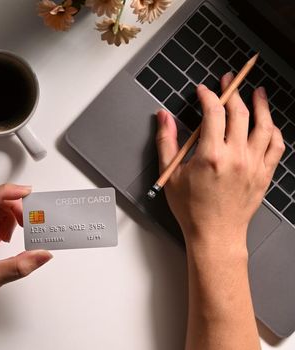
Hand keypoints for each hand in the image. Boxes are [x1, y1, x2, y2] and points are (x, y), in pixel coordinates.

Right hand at [155, 73, 283, 249]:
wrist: (215, 234)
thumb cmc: (191, 208)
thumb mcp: (171, 173)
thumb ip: (167, 141)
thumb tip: (162, 117)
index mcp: (211, 155)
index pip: (213, 112)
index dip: (208, 95)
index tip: (203, 90)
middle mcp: (236, 157)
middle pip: (239, 114)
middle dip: (232, 92)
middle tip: (228, 82)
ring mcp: (254, 165)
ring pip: (264, 126)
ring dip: (261, 105)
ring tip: (257, 92)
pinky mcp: (264, 174)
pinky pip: (276, 146)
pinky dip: (273, 131)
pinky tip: (269, 123)